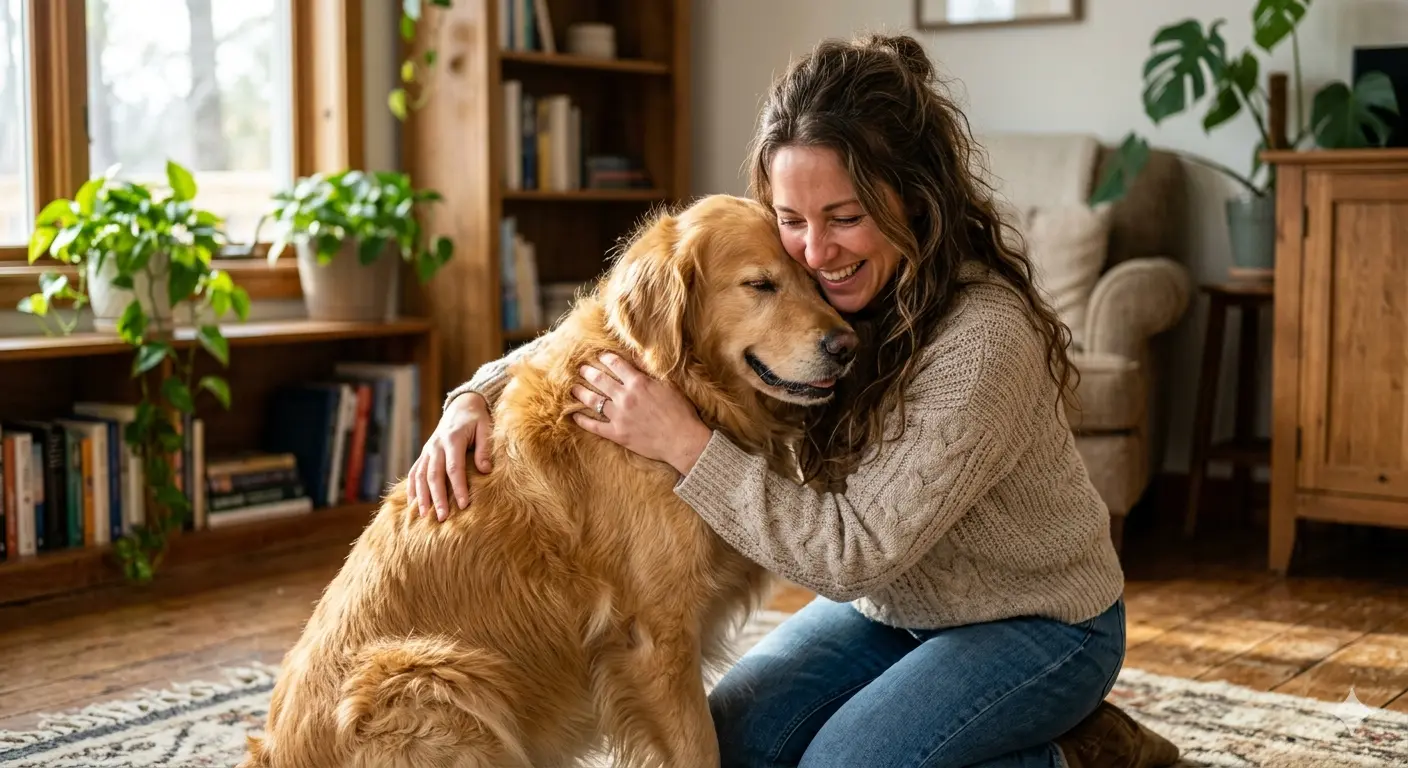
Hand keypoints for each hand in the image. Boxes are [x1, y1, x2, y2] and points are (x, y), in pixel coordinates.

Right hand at [408, 392, 493, 520]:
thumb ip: (485, 448)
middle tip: (443, 518)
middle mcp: (436, 446)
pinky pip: (414, 473)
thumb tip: (485, 470)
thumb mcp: (485, 428)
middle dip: (438, 498)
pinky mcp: (424, 454)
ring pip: (421, 476)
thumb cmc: (477, 419)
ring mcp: (428, 450)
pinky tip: (413, 505)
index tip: (464, 505)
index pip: (454, 468)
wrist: (462, 405)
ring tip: (425, 516)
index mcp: (452, 439)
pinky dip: (412, 489)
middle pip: (434, 475)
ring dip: (422, 497)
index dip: (458, 487)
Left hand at [571, 352, 712, 474]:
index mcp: (638, 382)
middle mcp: (625, 397)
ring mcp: (619, 416)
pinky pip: (594, 426)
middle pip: (600, 380)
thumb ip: (650, 370)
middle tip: (580, 368)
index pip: (616, 364)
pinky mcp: (617, 434)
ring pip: (593, 401)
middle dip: (588, 372)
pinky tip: (574, 415)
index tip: (599, 356)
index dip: (605, 358)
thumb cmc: (680, 411)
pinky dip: (583, 420)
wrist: (682, 440)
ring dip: (581, 392)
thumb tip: (638, 355)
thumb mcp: (669, 384)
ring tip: (572, 388)